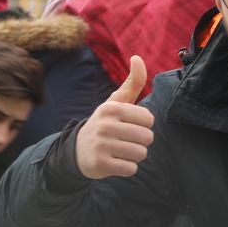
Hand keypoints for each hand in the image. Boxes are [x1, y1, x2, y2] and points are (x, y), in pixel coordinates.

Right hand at [75, 55, 153, 178]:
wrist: (78, 150)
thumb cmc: (105, 123)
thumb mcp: (116, 102)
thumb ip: (132, 82)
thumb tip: (138, 57)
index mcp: (111, 108)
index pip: (149, 119)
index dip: (143, 125)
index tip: (129, 125)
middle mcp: (105, 125)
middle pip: (147, 138)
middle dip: (140, 141)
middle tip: (124, 140)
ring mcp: (102, 145)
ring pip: (141, 154)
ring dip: (134, 155)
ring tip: (120, 150)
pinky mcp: (100, 163)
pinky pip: (131, 169)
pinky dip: (127, 168)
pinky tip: (115, 162)